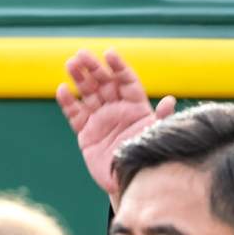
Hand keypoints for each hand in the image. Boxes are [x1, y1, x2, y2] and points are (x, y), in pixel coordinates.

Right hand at [56, 49, 175, 195]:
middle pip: (104, 83)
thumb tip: (170, 100)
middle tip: (82, 54)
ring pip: (88, 94)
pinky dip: (68, 102)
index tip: (109, 53)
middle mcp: (117, 109)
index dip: (118, 67)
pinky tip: (63, 89)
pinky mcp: (86, 133)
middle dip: (93, 68)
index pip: (126, 81)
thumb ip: (161, 118)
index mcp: (136, 106)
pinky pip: (75, 114)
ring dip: (79, 78)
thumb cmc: (147, 156)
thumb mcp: (155, 136)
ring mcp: (100, 119)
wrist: (130, 181)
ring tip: (70, 64)